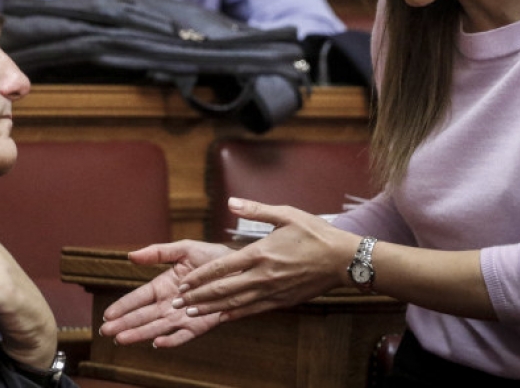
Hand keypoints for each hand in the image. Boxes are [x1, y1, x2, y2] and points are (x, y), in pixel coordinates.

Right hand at [99, 240, 232, 347]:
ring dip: (139, 334)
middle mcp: (169, 304)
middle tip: (106, 331)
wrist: (241, 270)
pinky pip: (181, 336)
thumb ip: (158, 252)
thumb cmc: (213, 258)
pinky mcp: (198, 326)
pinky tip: (156, 343)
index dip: (123, 305)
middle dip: (124, 323)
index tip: (108, 314)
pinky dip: (170, 341)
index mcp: (163, 285)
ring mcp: (182, 317)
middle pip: (143, 316)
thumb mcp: (184, 249)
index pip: (139, 297)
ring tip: (122, 339)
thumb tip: (131, 255)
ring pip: (156, 328)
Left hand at [167, 200, 356, 323]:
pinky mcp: (282, 300)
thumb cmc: (314, 233)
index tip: (183, 282)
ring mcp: (272, 290)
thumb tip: (230, 202)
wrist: (342, 259)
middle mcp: (263, 275)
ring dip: (211, 308)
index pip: (222, 267)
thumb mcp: (285, 214)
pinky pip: (253, 309)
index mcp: (260, 252)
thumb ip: (255, 210)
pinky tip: (222, 317)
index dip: (200, 276)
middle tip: (178, 303)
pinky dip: (235, 313)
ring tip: (191, 313)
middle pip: (223, 289)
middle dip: (198, 296)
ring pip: (235, 302)